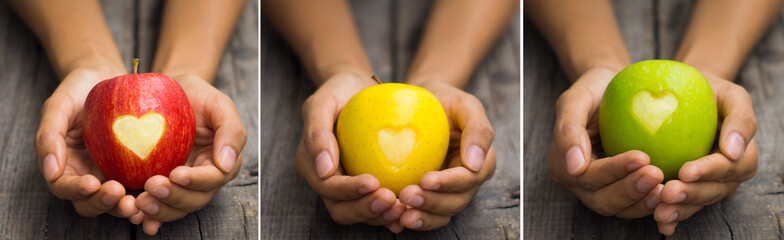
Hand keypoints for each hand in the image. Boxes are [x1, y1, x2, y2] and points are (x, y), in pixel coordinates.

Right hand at [34, 68, 138, 219]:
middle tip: (118, 193)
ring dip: (124, 206)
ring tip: (136, 202)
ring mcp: (111, 174)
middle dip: (102, 203)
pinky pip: (140, 186)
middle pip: (90, 202)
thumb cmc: (78, 89)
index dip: (76, 190)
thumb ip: (48, 136)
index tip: (91, 184)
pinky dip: (146, 195)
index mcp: (64, 164)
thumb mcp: (58, 106)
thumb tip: (50, 171)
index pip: (64, 186)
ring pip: (116, 201)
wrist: (108, 77)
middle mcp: (86, 174)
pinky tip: (158, 192)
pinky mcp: (134, 169)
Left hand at [134, 74, 246, 234]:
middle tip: (151, 187)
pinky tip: (135, 216)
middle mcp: (203, 178)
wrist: (163, 93)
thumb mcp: (217, 103)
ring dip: (160, 211)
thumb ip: (230, 130)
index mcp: (221, 161)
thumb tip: (227, 163)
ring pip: (176, 208)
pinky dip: (148, 216)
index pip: (214, 178)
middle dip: (174, 198)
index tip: (176, 174)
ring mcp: (180, 185)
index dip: (197, 180)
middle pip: (195, 199)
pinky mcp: (159, 187)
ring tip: (140, 203)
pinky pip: (156, 206)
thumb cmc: (194, 94)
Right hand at [294, 73, 408, 232]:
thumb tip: (324, 169)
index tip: (374, 182)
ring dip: (379, 216)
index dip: (349, 190)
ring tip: (401, 208)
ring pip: (358, 214)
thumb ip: (317, 132)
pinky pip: (375, 206)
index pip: (327, 186)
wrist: (356, 90)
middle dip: (365, 209)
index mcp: (311, 164)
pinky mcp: (364, 188)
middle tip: (391, 200)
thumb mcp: (323, 102)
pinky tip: (408, 209)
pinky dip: (388, 213)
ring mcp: (345, 187)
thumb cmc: (338, 92)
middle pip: (341, 209)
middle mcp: (325, 181)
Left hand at [396, 80, 495, 230]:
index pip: (468, 179)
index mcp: (481, 163)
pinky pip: (424, 212)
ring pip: (440, 213)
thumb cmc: (445, 100)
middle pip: (454, 202)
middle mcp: (467, 182)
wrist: (422, 103)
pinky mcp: (429, 195)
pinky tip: (394, 219)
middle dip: (432, 203)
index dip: (448, 183)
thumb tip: (475, 162)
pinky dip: (412, 217)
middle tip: (406, 196)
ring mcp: (448, 192)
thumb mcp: (465, 105)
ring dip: (422, 217)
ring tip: (400, 215)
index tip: (426, 180)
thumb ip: (478, 130)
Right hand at [547, 67, 664, 218]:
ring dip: (641, 201)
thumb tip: (573, 167)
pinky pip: (633, 205)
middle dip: (629, 191)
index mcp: (562, 165)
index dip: (613, 171)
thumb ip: (568, 130)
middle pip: (601, 199)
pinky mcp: (620, 191)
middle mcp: (578, 183)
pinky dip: (649, 202)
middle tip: (657, 174)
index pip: (586, 176)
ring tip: (666, 187)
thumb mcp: (576, 99)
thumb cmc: (594, 88)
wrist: (611, 88)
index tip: (642, 156)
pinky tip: (669, 191)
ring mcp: (599, 190)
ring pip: (618, 208)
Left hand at [653, 74, 757, 235]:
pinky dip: (672, 216)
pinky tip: (659, 225)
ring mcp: (707, 186)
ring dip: (679, 210)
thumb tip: (734, 149)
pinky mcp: (686, 191)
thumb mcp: (729, 95)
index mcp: (741, 154)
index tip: (686, 171)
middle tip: (666, 193)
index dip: (708, 171)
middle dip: (691, 195)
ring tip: (659, 212)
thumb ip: (740, 118)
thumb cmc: (707, 92)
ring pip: (696, 203)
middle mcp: (727, 176)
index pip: (729, 166)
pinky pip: (681, 207)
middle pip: (713, 191)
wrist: (681, 95)